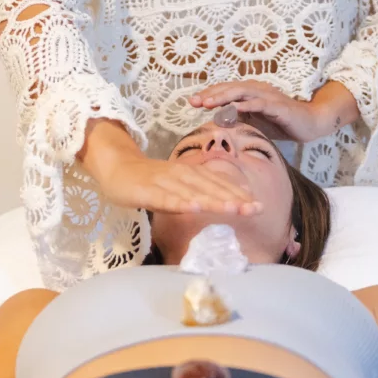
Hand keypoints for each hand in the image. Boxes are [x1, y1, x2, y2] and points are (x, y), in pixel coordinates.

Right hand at [77, 119, 260, 216]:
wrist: (118, 168)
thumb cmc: (152, 181)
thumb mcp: (181, 185)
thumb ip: (203, 191)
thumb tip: (231, 199)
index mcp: (192, 173)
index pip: (219, 184)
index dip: (239, 194)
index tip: (260, 206)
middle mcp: (182, 175)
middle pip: (211, 188)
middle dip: (234, 199)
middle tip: (256, 209)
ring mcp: (165, 182)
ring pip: (193, 192)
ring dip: (214, 200)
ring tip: (234, 209)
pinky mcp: (147, 191)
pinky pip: (165, 198)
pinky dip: (180, 202)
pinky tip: (194, 208)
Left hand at [188, 80, 358, 143]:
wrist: (310, 123)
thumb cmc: (281, 122)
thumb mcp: (255, 122)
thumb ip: (238, 120)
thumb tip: (217, 123)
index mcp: (251, 93)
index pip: (226, 91)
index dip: (210, 94)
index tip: (193, 102)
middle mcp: (258, 90)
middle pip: (231, 88)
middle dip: (212, 94)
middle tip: (195, 101)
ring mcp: (269, 97)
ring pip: (243, 92)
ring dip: (225, 97)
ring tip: (209, 103)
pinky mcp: (279, 106)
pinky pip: (260, 104)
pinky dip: (247, 105)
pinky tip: (235, 109)